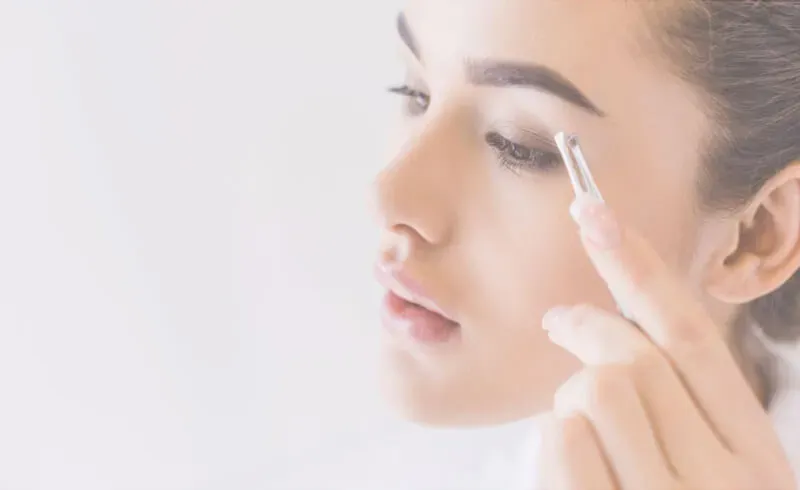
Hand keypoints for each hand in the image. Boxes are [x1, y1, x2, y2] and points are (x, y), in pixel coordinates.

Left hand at [535, 195, 796, 489]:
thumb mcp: (703, 473)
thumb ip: (674, 409)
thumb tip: (601, 330)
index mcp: (757, 457)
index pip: (695, 340)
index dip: (643, 270)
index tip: (597, 215)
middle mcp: (726, 481)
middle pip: (636, 359)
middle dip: (586, 327)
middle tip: (557, 319)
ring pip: (594, 389)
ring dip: (567, 404)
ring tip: (580, 445)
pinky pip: (561, 437)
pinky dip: (549, 448)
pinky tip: (570, 480)